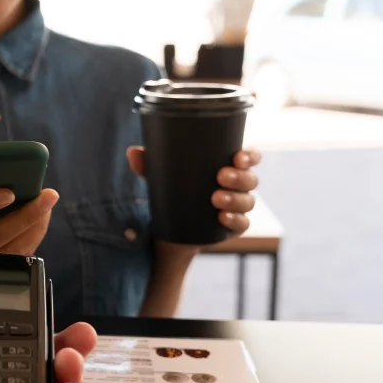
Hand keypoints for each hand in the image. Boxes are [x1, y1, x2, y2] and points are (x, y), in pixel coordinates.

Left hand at [126, 147, 260, 237]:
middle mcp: (237, 187)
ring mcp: (237, 208)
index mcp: (227, 167)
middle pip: (250, 179)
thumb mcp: (159, 178)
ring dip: (235, 199)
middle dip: (239, 177)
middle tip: (220, 176)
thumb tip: (132, 152)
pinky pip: (242, 224)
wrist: (168, 230)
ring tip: (215, 198)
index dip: (250, 156)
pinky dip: (234, 220)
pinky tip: (222, 217)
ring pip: (248, 201)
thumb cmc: (171, 192)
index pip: (248, 158)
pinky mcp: (231, 228)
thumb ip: (147, 164)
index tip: (238, 157)